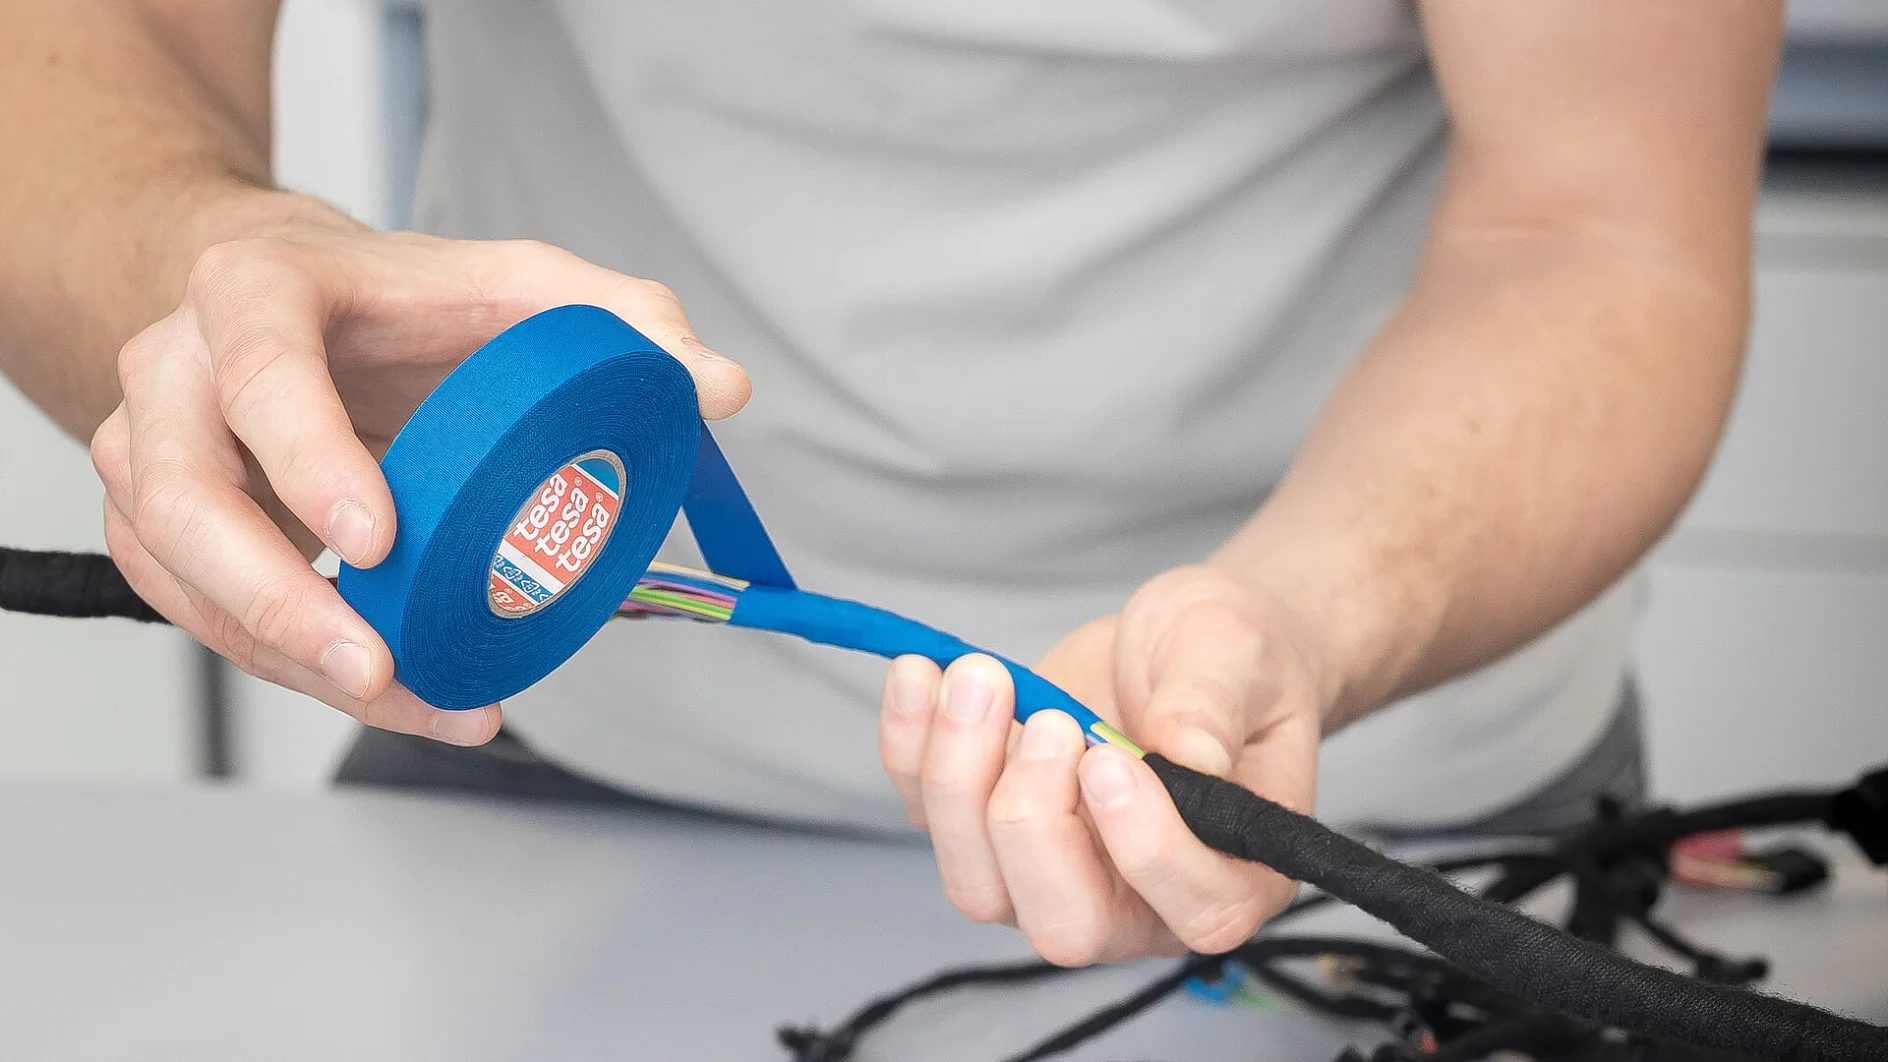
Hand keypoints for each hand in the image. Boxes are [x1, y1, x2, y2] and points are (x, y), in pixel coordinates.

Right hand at [90, 203, 749, 743]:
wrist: (298, 296)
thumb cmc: (403, 295)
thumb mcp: (519, 280)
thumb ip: (622, 318)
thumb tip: (717, 388)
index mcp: (258, 291)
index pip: (261, 374)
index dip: (308, 460)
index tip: (378, 543)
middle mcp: (177, 371)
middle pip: (178, 497)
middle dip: (274, 599)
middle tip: (377, 665)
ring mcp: (150, 452)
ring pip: (176, 575)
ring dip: (284, 657)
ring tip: (409, 699)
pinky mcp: (159, 524)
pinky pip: (200, 613)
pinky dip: (287, 666)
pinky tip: (389, 692)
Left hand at [878, 564, 1327, 964]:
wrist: (1176, 642)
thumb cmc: (1227, 659)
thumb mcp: (1236, 654)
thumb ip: (1214, 703)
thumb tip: (1190, 751)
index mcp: (1230, 873)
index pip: (1196, 909)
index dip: (1147, 849)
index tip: (1111, 759)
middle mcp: (1137, 901)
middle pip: (1066, 925)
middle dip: (1034, 823)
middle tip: (1050, 719)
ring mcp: (1050, 875)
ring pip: (980, 885)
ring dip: (959, 778)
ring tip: (979, 676)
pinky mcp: (986, 830)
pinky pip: (925, 817)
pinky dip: (909, 746)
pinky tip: (920, 676)